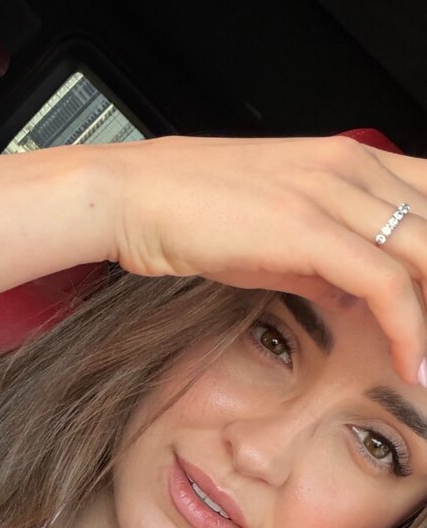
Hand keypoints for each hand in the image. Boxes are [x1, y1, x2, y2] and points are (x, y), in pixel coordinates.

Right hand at [103, 134, 426, 384]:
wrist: (129, 196)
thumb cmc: (191, 210)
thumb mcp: (276, 240)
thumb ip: (328, 268)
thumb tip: (362, 302)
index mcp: (350, 162)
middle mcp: (352, 167)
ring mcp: (331, 193)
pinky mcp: (307, 228)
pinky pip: (385, 283)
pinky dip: (409, 330)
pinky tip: (412, 365)